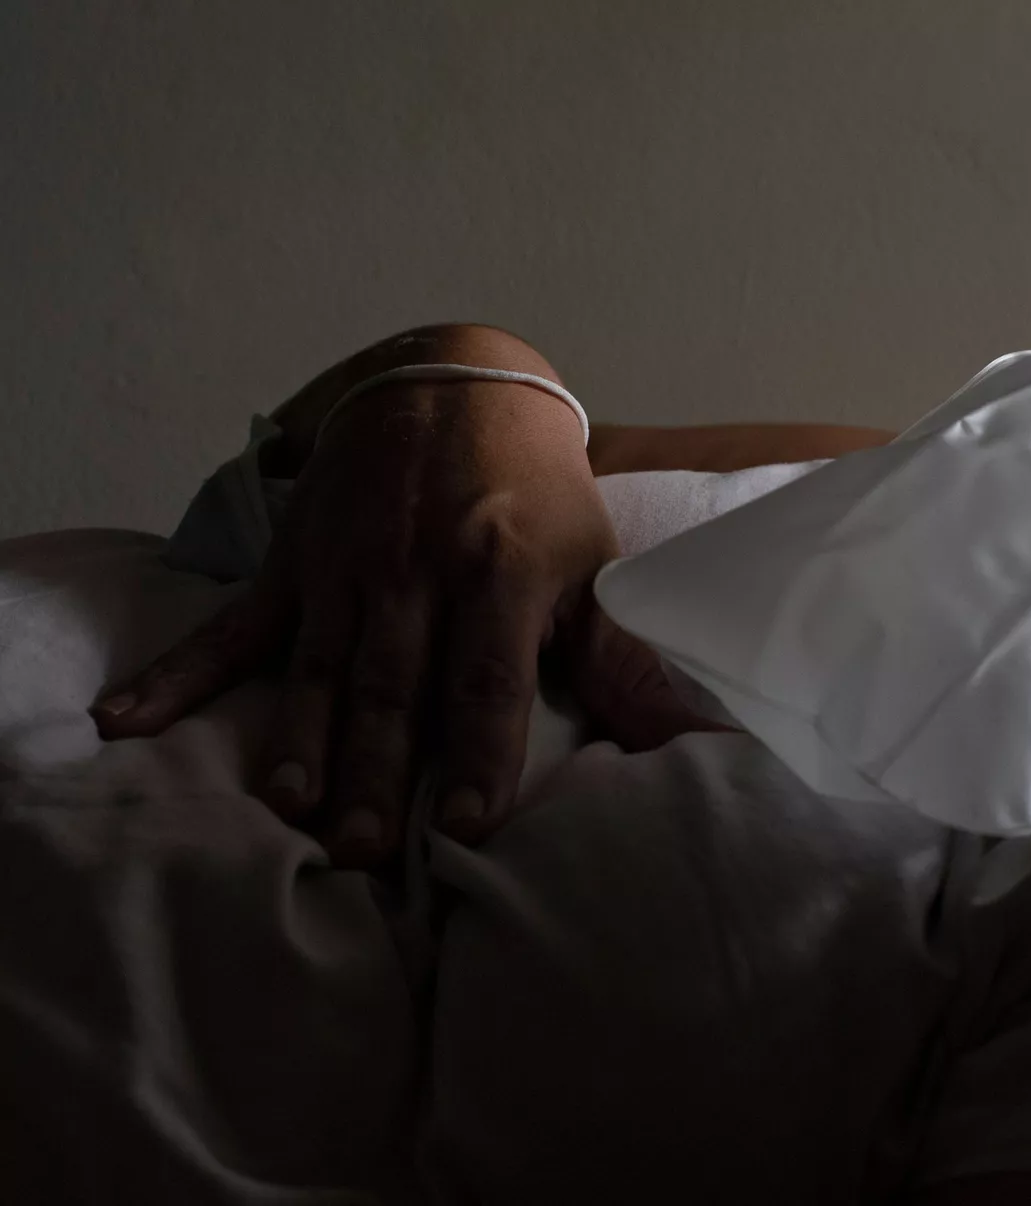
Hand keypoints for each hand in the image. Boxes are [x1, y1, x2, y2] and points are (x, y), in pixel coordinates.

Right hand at [93, 357, 614, 866]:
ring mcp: (345, 567)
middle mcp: (416, 572)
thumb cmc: (539, 494)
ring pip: (320, 667)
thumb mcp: (591, 565)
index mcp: (498, 573)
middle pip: (396, 687)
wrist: (458, 381)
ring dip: (298, 738)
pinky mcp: (294, 562)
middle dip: (378, 770)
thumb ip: (624, 662)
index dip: (479, 754)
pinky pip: (232, 624)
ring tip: (286, 805)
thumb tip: (698, 742)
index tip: (467, 825)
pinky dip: (178, 673)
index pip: (488, 679)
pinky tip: (127, 721)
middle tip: (362, 849)